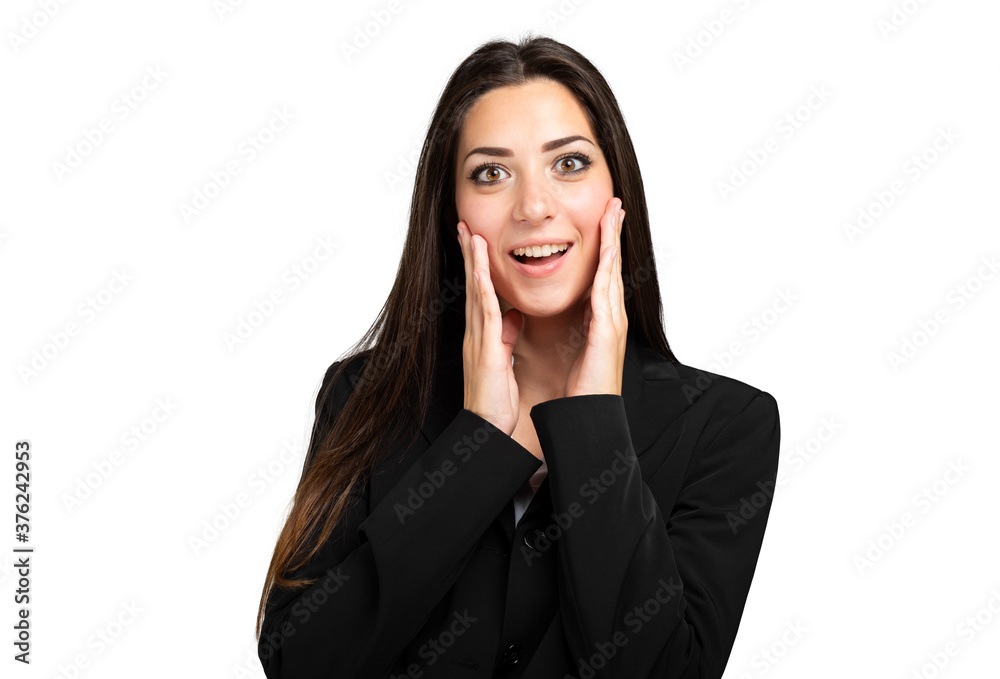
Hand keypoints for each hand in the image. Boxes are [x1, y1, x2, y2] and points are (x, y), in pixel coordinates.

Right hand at [457, 221, 522, 435]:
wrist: (487, 427)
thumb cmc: (495, 398)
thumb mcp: (502, 359)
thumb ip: (506, 335)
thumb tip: (513, 316)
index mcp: (484, 333)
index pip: (480, 291)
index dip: (477, 264)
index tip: (476, 239)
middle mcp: (477, 331)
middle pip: (471, 284)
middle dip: (469, 254)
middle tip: (464, 226)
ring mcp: (478, 339)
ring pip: (475, 293)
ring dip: (472, 263)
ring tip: (470, 236)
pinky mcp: (485, 350)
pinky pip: (485, 315)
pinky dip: (481, 292)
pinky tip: (480, 273)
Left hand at [565, 197, 627, 397]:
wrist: (588, 416)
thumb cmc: (582, 388)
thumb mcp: (576, 347)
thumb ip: (577, 325)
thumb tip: (575, 309)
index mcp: (600, 319)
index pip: (602, 274)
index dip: (603, 247)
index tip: (603, 221)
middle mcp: (610, 317)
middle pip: (613, 266)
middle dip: (614, 235)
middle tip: (614, 205)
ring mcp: (612, 324)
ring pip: (613, 273)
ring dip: (613, 243)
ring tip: (614, 215)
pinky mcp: (606, 334)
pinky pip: (605, 295)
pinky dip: (606, 271)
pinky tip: (606, 253)